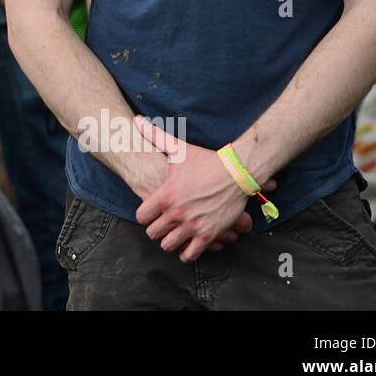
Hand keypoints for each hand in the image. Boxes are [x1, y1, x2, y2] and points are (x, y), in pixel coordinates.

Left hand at [132, 117, 276, 261]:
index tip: (150, 213)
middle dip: (156, 230)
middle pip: (153, 234)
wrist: (237, 172)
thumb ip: (155, 136)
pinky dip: (188, 252)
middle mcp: (177, 213)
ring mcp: (193, 226)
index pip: (141, 217)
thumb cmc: (206, 160)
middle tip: (162, 226)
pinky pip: (191, 254)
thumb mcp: (179, 148)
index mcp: (166, 195)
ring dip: (171, 242)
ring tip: (174, 235)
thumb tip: (137, 121)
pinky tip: (188, 245)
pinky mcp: (209, 235)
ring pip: (169, 246)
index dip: (145, 216)